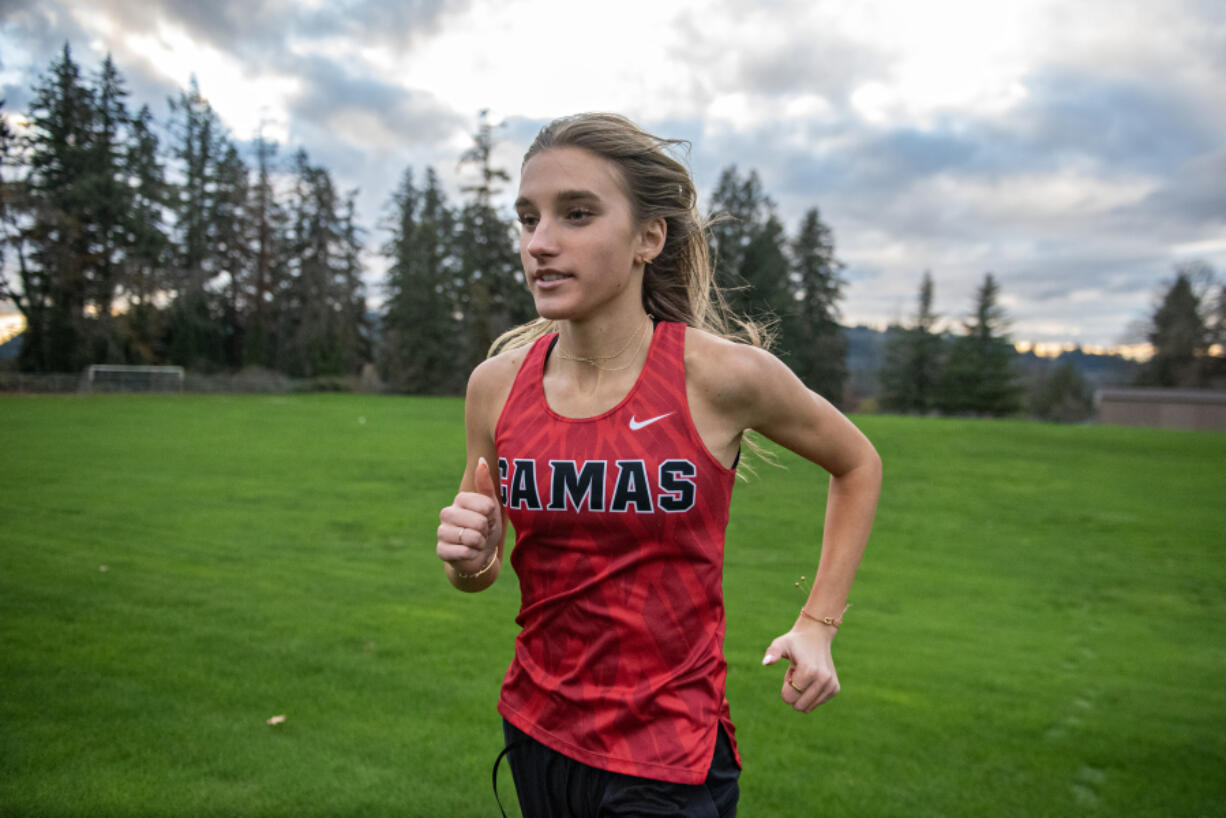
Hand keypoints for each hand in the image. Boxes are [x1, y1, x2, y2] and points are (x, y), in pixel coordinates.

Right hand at [437, 457, 501, 573]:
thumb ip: (485, 484)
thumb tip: (480, 461)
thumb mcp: (491, 505)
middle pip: (479, 522)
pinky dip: (472, 555)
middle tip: (482, 532)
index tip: (488, 518)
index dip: (492, 516)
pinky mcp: (441, 550)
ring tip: (476, 542)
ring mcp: (441, 532)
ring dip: (480, 543)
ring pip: (471, 538)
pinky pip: (464, 552)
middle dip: (486, 531)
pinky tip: (469, 552)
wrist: (481, 553)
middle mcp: (447, 513)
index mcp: (460, 500)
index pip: (485, 506)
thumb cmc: (487, 526)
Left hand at [762, 622, 839, 712]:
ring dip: (802, 694)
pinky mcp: (835, 689)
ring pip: (808, 707)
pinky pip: (816, 704)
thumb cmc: (795, 642)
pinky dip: (811, 694)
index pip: (789, 697)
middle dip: (794, 692)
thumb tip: (765, 662)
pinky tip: (812, 677)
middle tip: (798, 674)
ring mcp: (831, 685)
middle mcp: (823, 679)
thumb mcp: (780, 644)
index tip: (792, 672)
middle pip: (799, 706)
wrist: (817, 635)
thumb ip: (772, 652)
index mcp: (809, 671)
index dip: (785, 687)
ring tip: (805, 675)